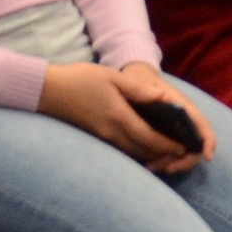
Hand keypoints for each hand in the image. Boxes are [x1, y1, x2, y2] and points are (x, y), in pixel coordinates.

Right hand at [37, 62, 206, 172]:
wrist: (48, 91)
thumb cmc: (79, 80)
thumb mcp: (110, 77)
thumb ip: (138, 89)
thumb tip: (163, 97)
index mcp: (119, 117)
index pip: (150, 139)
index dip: (168, 146)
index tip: (183, 147)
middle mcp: (112, 132)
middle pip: (144, 151)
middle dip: (163, 155)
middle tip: (180, 153)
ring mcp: (103, 137)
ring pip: (133, 153)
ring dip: (151, 155)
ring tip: (166, 151)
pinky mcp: (97, 137)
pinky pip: (123, 150)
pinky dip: (137, 151)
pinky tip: (142, 145)